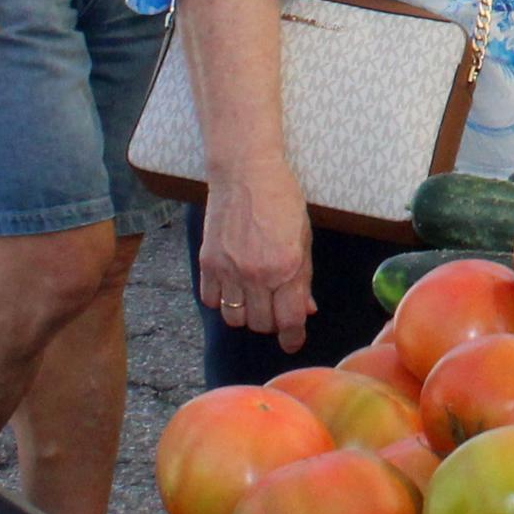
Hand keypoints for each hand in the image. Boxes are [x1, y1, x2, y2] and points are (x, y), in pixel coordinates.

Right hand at [201, 162, 315, 350]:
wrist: (245, 172)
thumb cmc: (282, 200)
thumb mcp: (303, 238)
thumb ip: (303, 278)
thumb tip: (306, 310)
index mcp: (287, 268)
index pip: (289, 321)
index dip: (292, 337)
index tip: (292, 341)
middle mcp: (257, 274)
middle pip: (261, 325)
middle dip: (271, 322)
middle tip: (275, 307)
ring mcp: (229, 270)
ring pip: (235, 319)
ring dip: (246, 315)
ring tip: (253, 298)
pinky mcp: (207, 263)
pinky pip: (211, 301)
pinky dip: (222, 301)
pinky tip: (231, 287)